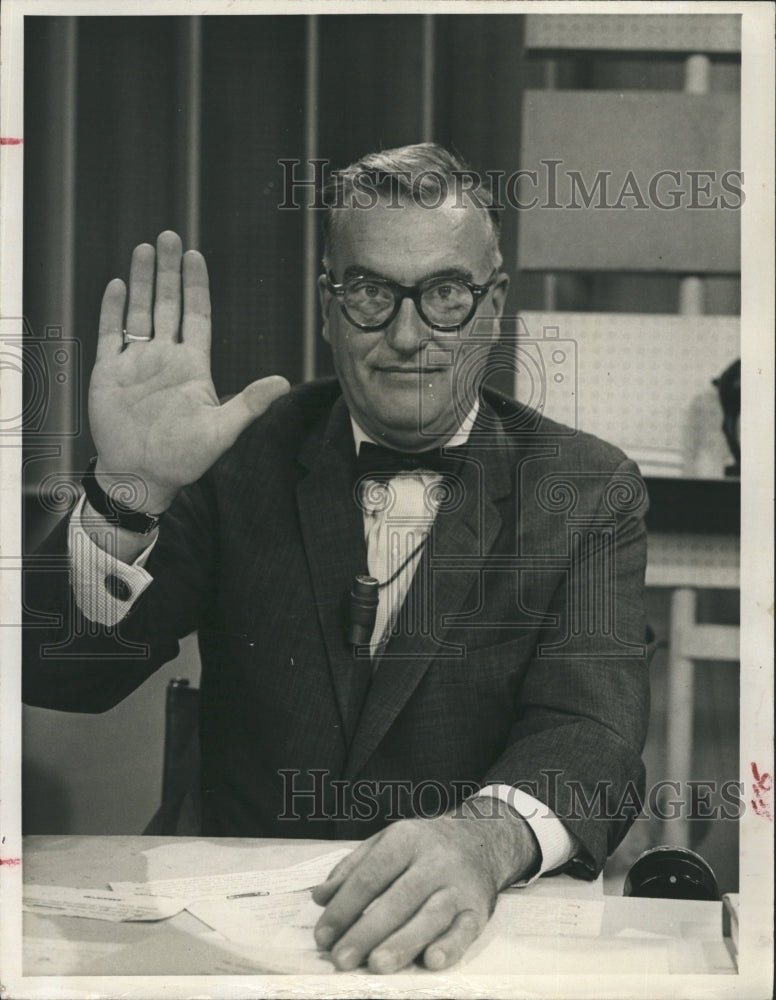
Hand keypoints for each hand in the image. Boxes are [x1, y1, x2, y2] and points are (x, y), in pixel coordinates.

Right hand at [89, 231, 288, 513]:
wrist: (141, 477)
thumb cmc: (183, 459)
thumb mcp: (222, 431)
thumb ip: (249, 403)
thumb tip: (282, 382)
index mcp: (192, 367)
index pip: (197, 316)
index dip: (196, 287)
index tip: (195, 257)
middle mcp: (165, 358)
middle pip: (167, 304)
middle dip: (168, 271)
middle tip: (169, 237)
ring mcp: (136, 363)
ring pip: (139, 312)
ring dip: (142, 281)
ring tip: (144, 249)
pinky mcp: (109, 373)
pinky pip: (110, 334)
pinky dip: (112, 310)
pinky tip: (118, 285)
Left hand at [312, 801, 539, 973]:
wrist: (480, 839)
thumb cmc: (423, 845)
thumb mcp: (387, 842)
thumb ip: (352, 868)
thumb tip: (321, 898)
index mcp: (406, 840)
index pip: (371, 875)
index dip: (344, 907)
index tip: (323, 936)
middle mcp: (434, 861)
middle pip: (398, 898)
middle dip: (367, 931)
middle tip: (341, 959)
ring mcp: (458, 886)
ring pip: (430, 916)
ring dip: (403, 942)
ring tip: (377, 965)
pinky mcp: (479, 909)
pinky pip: (465, 931)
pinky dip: (450, 947)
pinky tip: (431, 961)